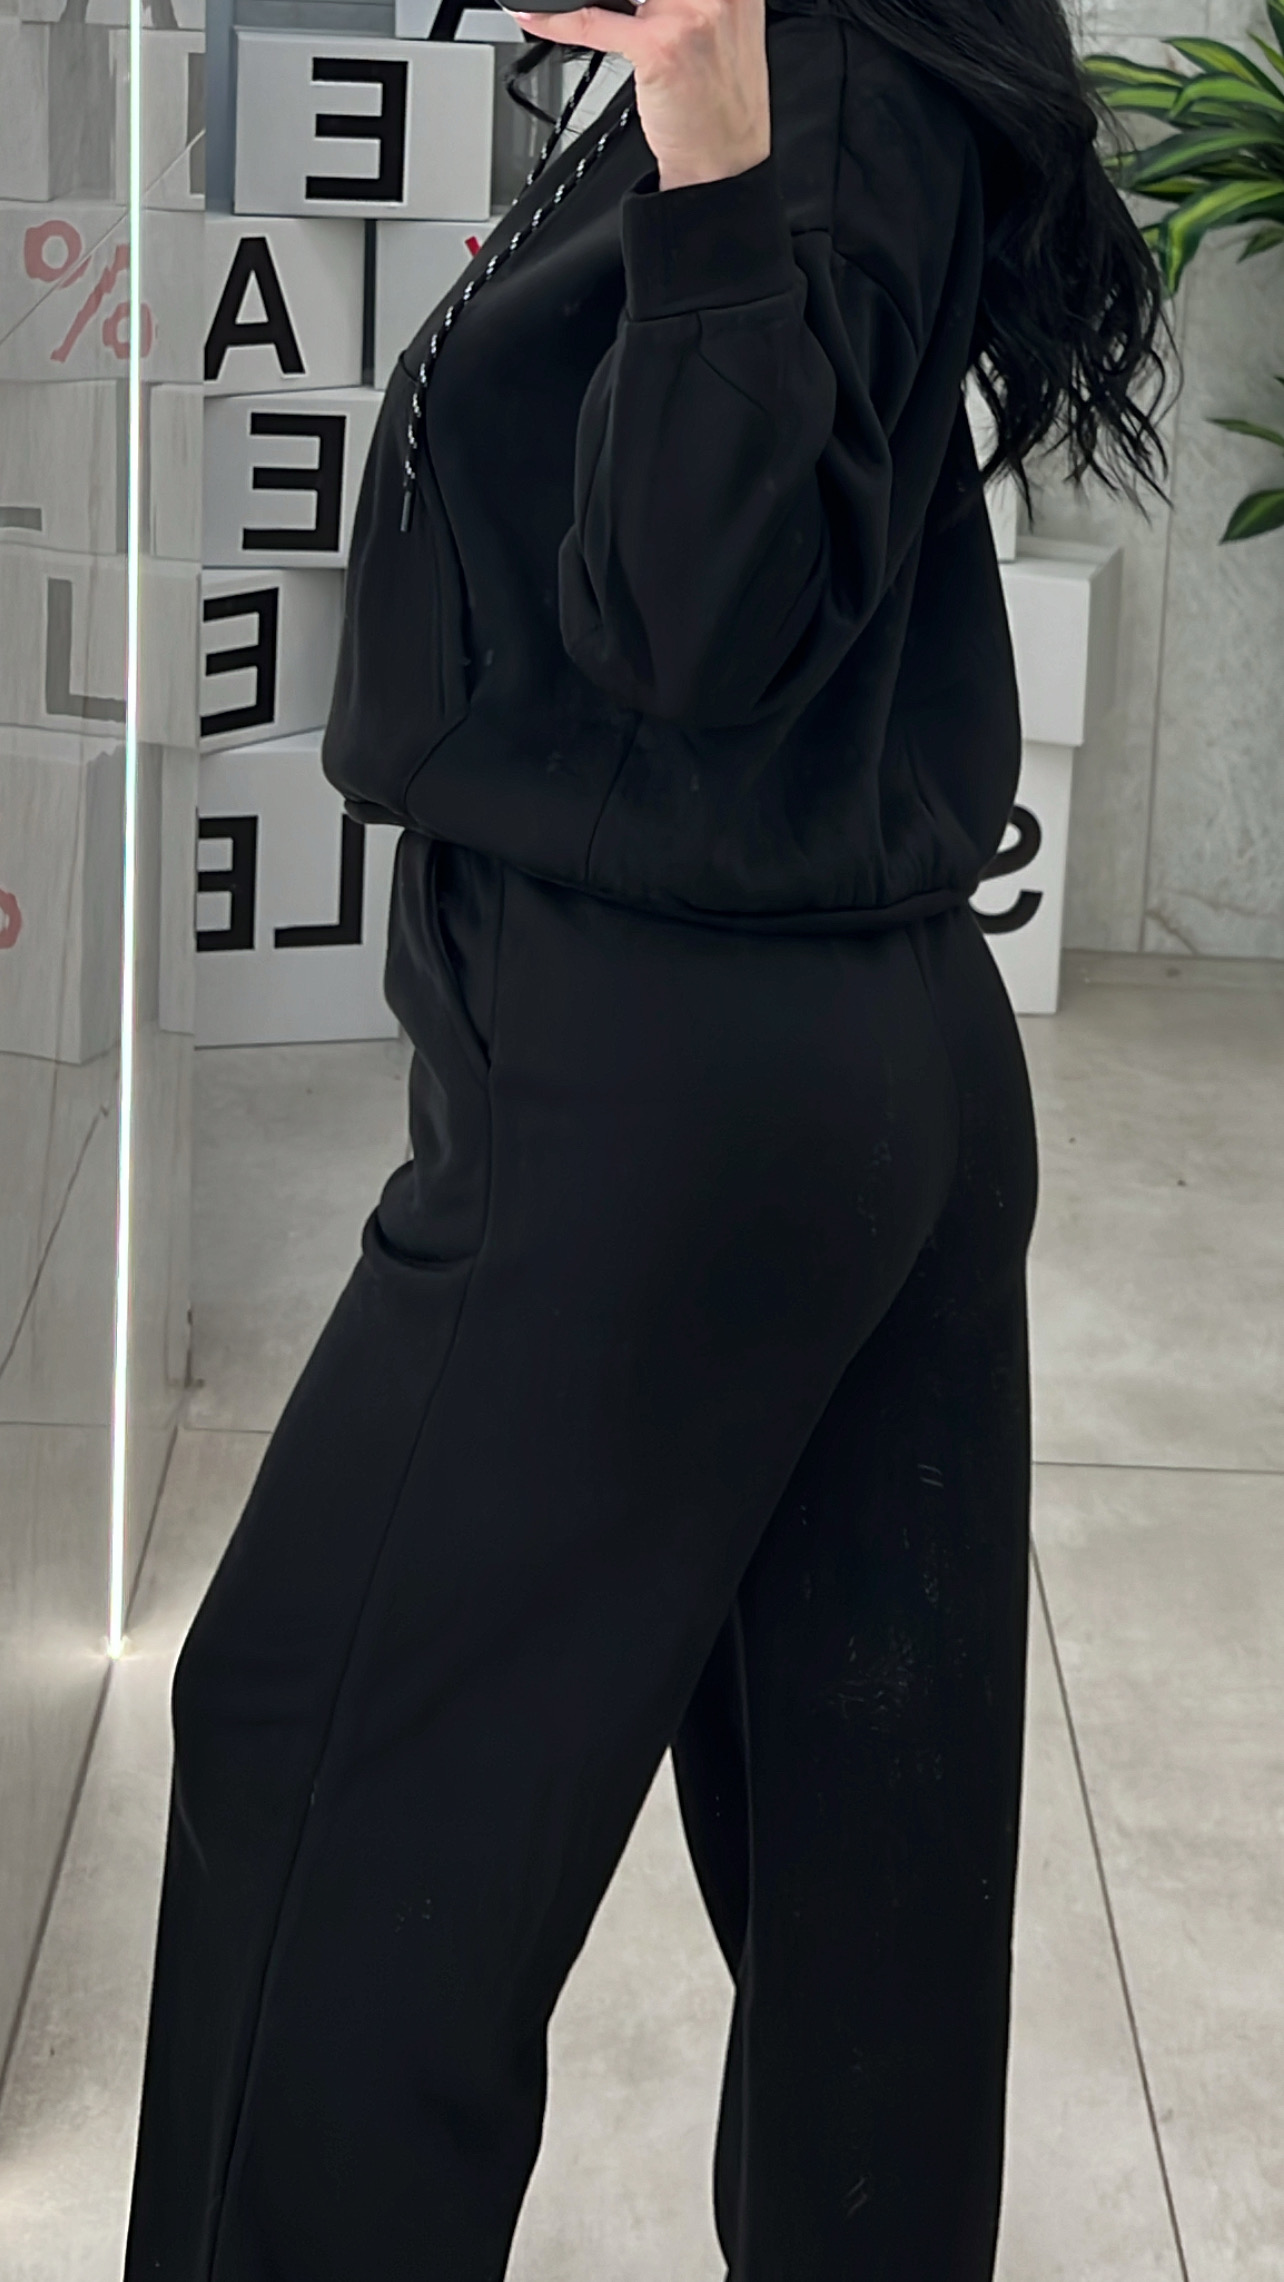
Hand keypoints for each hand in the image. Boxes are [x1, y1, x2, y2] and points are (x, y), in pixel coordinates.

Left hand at [502, 0, 770, 190]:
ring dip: (582, 0)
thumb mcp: (715, 29)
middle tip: (596, 4)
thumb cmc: (716, 105)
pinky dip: (557, 21)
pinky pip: (592, 23)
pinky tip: (536, 18)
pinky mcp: (661, 47)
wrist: (723, 163)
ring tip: (566, 5)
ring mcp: (690, 14)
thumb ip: (684, 0)